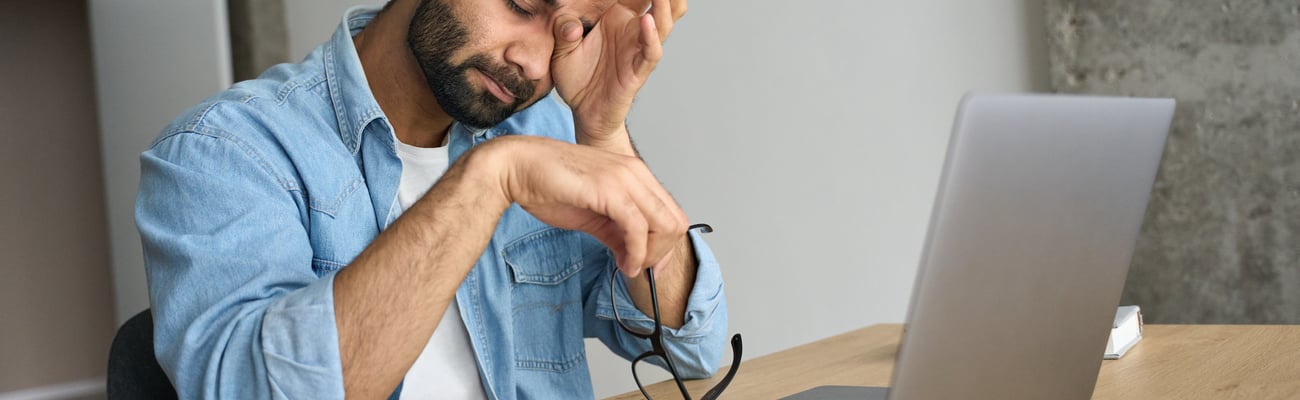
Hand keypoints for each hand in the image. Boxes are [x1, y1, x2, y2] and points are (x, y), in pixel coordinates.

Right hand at [479, 135, 687, 276]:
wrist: (516, 167)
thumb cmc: (548, 185)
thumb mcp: (592, 215)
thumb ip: (616, 232)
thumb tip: (632, 255)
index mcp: (633, 174)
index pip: (671, 213)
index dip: (666, 246)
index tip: (650, 267)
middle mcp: (635, 172)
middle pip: (675, 221)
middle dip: (661, 254)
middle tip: (638, 268)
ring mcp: (625, 178)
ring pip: (664, 225)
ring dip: (650, 256)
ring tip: (629, 267)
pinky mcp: (610, 189)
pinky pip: (638, 228)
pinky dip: (636, 253)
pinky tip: (623, 263)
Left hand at [550, 0, 681, 151]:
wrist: (584, 113)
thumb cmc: (577, 78)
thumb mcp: (561, 49)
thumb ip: (563, 30)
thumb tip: (570, 25)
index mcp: (619, 16)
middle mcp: (634, 28)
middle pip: (661, 0)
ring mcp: (640, 48)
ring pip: (665, 20)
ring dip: (665, 2)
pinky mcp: (639, 70)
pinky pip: (651, 51)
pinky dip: (651, 36)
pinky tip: (648, 20)